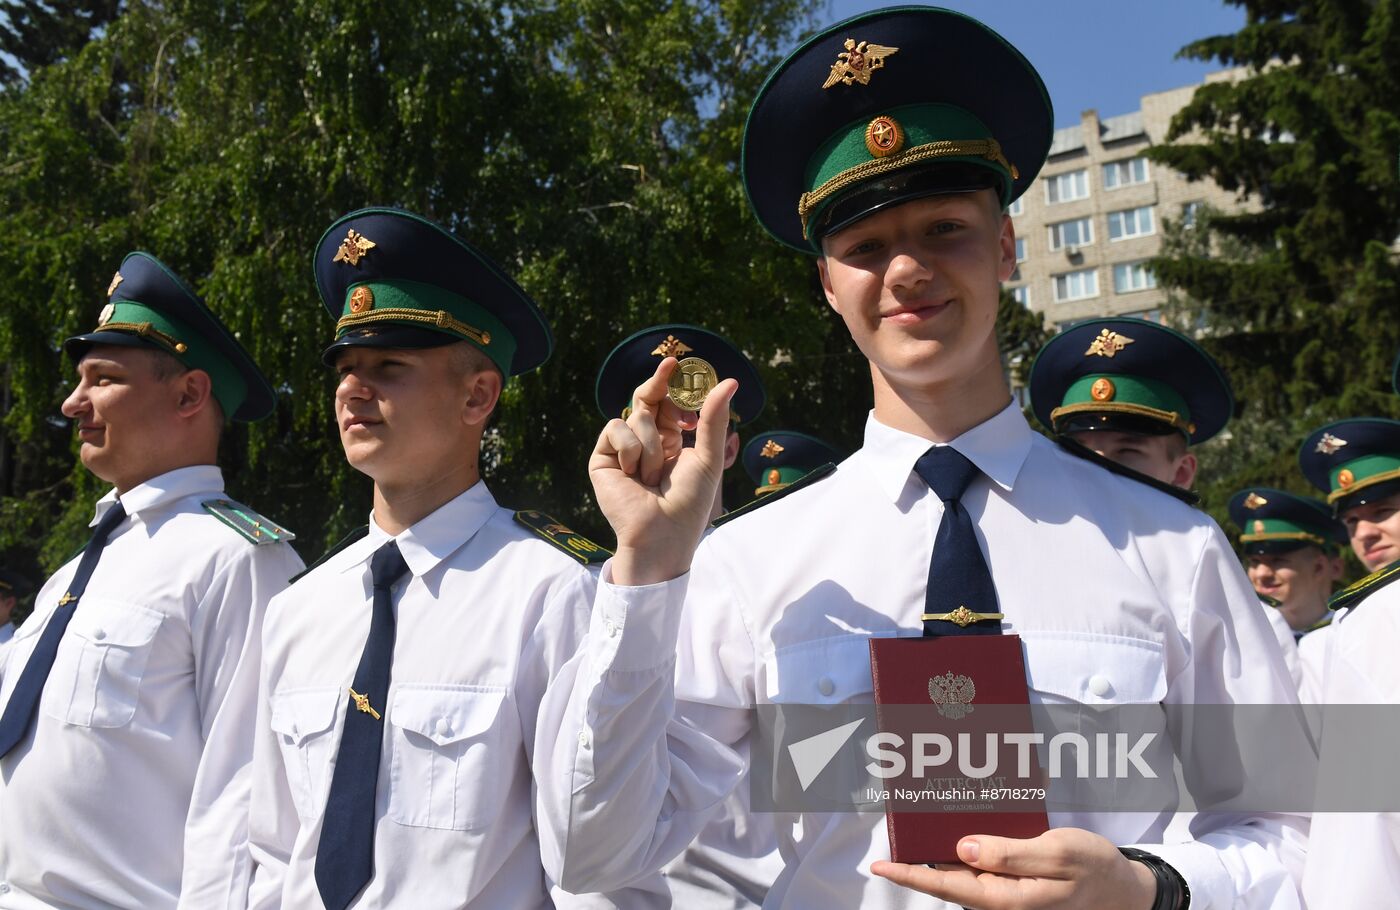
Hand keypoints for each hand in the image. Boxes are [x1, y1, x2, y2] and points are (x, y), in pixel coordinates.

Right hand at [590, 357, 736, 585]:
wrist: (661, 534)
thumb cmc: (688, 503)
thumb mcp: (707, 457)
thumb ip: (713, 419)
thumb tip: (730, 381)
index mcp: (669, 441)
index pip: (666, 403)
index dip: (671, 383)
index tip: (677, 364)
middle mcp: (644, 441)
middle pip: (645, 398)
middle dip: (658, 382)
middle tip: (670, 367)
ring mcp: (622, 449)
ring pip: (636, 416)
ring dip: (652, 445)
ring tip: (653, 477)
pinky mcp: (602, 458)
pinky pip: (616, 429)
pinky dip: (631, 449)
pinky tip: (633, 475)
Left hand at [871, 828, 1158, 909]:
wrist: (1126, 891)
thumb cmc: (1096, 871)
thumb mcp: (1057, 854)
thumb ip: (1009, 853)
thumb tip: (964, 849)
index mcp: (1007, 898)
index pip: (946, 885)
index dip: (910, 874)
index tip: (880, 864)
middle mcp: (1001, 901)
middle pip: (949, 879)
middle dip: (920, 859)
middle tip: (896, 831)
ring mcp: (1008, 895)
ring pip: (964, 874)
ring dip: (942, 853)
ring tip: (919, 826)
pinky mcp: (1016, 887)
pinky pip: (983, 870)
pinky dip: (967, 853)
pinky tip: (959, 834)